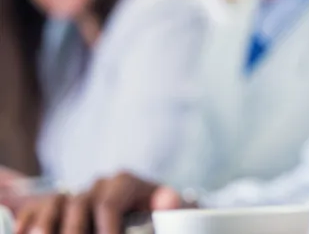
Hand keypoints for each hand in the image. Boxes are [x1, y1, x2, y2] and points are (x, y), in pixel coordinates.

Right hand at [14, 173, 185, 233]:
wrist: (156, 213)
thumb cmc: (164, 215)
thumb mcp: (171, 209)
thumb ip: (169, 204)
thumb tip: (171, 199)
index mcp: (125, 182)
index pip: (108, 204)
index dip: (107, 230)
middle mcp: (98, 185)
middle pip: (79, 207)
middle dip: (75, 232)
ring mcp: (78, 194)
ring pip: (55, 206)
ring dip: (47, 227)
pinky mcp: (62, 205)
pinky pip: (39, 210)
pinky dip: (34, 224)